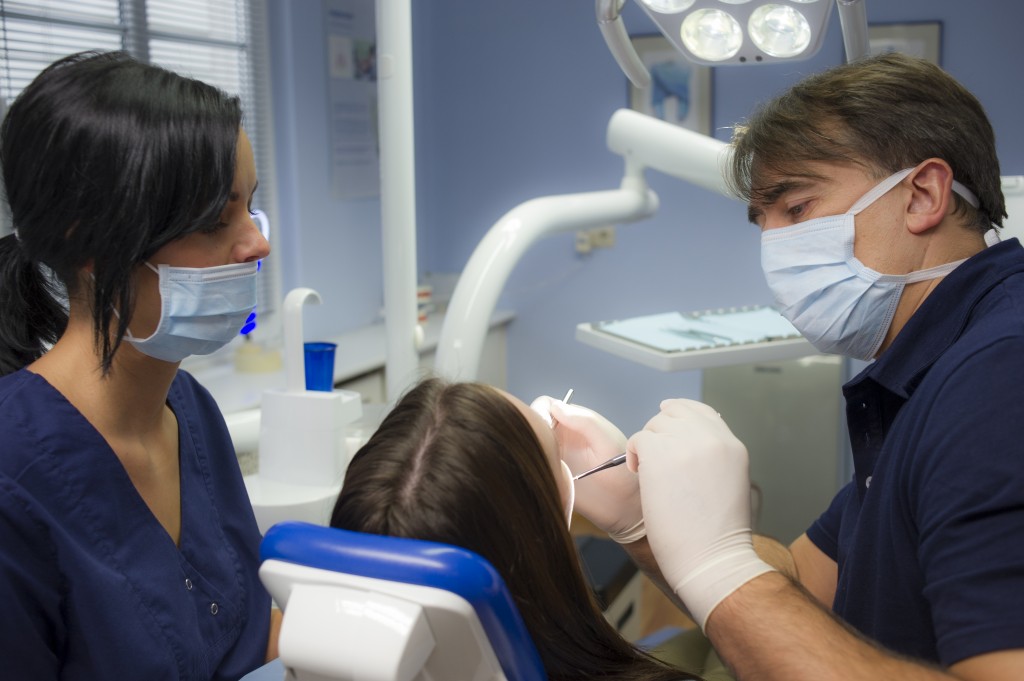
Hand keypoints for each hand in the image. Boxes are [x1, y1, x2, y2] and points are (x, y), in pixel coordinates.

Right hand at [530, 396, 644, 542]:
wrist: (624, 506)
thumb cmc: (621, 470)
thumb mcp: (606, 441)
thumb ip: (584, 421)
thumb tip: (555, 407)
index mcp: (573, 421)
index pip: (545, 405)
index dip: (539, 412)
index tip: (543, 428)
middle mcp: (559, 436)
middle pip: (531, 423)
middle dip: (529, 431)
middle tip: (540, 448)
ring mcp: (552, 456)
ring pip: (528, 443)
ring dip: (528, 449)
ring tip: (541, 462)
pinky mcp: (548, 475)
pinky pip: (530, 466)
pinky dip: (528, 468)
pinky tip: (540, 474)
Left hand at [627, 399, 774, 629]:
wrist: (712, 558)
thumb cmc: (718, 534)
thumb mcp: (730, 483)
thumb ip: (712, 457)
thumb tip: (682, 443)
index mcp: (732, 446)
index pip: (702, 411)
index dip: (680, 414)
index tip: (665, 421)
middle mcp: (711, 438)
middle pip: (674, 413)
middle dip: (660, 431)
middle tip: (653, 456)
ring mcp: (685, 443)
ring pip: (654, 426)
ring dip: (646, 446)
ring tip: (650, 473)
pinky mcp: (660, 453)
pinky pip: (638, 439)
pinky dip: (633, 455)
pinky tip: (640, 475)